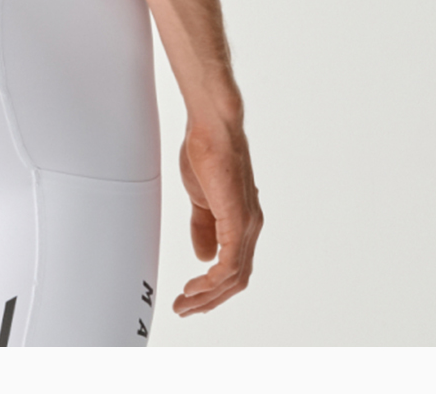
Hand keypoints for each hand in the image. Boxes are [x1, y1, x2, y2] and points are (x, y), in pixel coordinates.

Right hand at [172, 118, 262, 315]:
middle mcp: (250, 226)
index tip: (191, 296)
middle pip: (236, 279)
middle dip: (209, 299)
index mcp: (242, 220)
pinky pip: (229, 264)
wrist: (212, 125)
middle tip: (186, 309)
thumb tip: (204, 256)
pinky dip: (212, 281)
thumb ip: (204, 226)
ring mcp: (247, 224)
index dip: (214, 287)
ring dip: (207, 295)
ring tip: (185, 303)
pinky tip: (195, 286)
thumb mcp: (201, 196)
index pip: (234, 267)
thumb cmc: (207, 150)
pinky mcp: (238, 220)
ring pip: (234, 277)